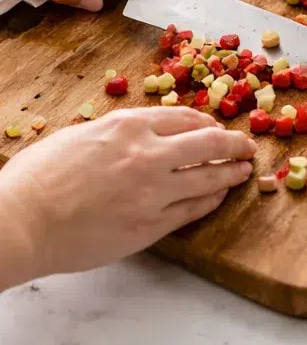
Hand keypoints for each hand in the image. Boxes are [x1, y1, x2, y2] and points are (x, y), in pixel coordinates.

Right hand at [0, 106, 254, 287]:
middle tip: (247, 145)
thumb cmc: (39, 178)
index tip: (215, 127)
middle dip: (234, 143)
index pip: (185, 118)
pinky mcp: (149, 226)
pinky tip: (217, 196)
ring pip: (208, 177)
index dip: (206, 122)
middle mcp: (148, 154)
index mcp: (128, 126)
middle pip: (208, 142)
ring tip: (244, 171)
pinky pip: (191, 209)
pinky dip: (210, 200)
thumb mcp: (80, 136)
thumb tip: (135, 133)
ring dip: (231, 171)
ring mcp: (152, 192)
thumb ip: (115, 133)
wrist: (22, 223)